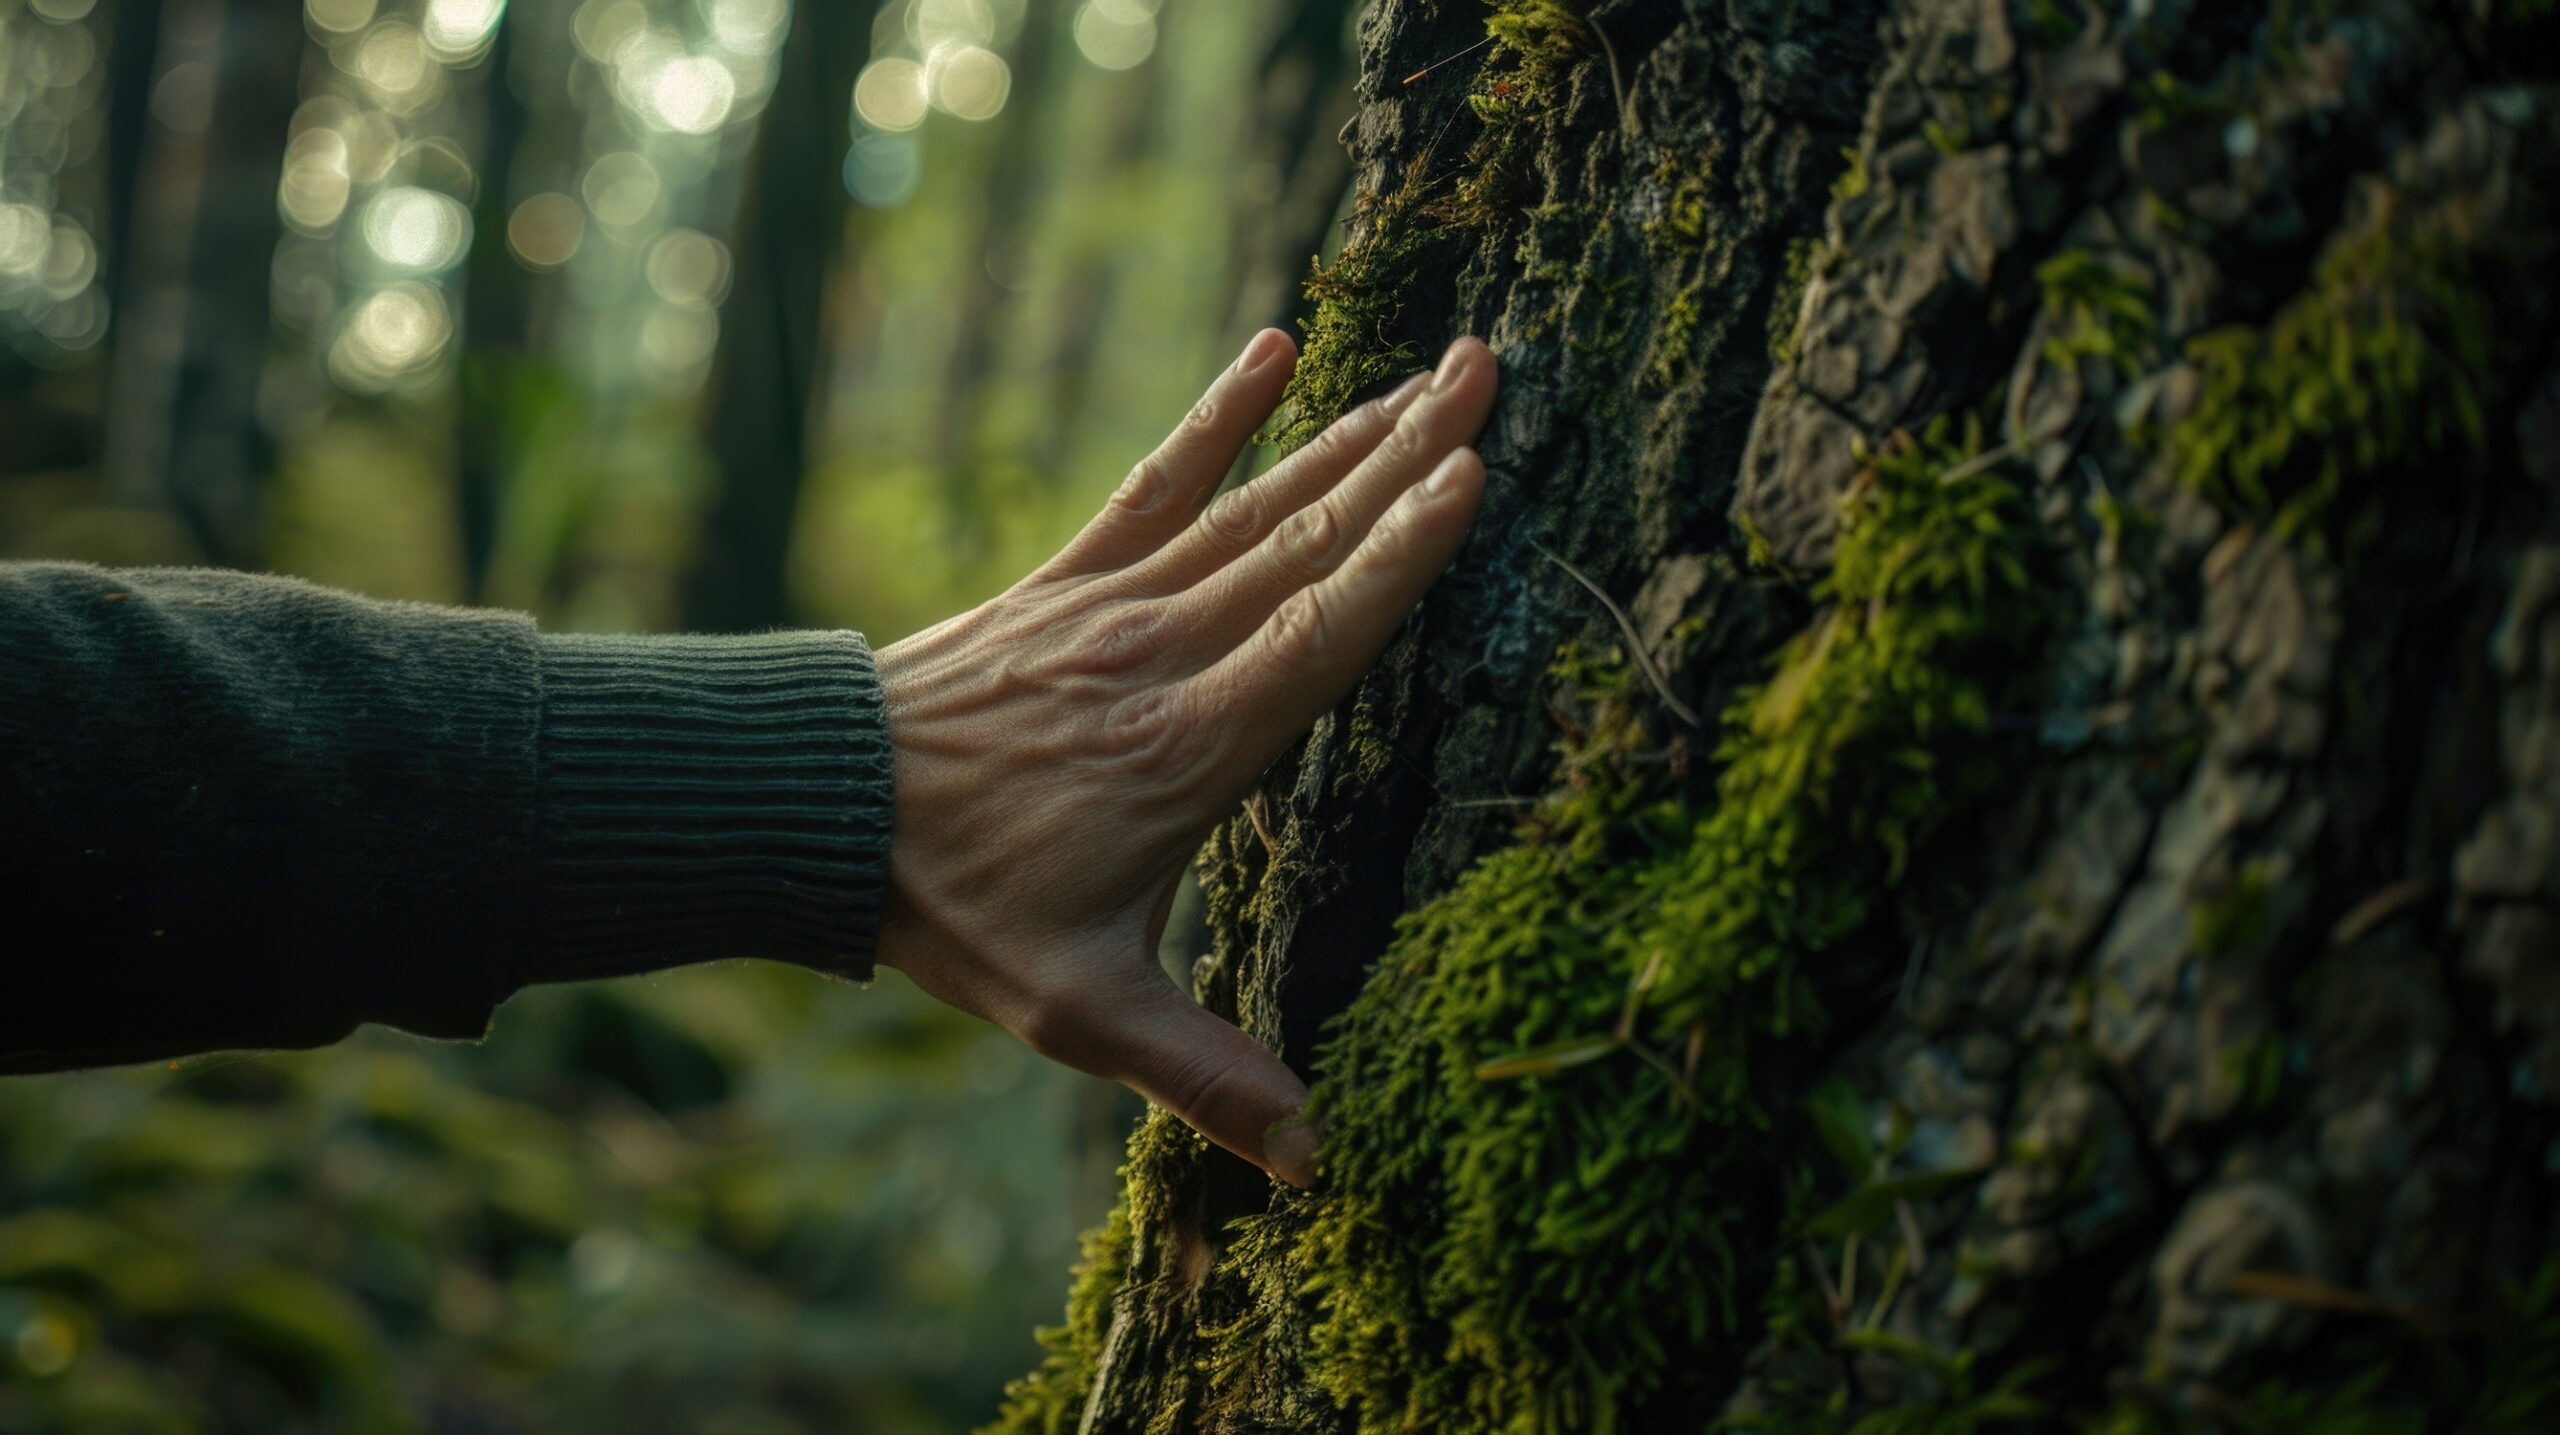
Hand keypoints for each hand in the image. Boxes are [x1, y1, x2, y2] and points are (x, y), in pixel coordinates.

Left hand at [872, 330, 1496, 1185]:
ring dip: (1347, 432)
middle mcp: (1168, 655)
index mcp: (1194, 748)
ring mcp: (1115, 605)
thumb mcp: (1080, 1011)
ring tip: (1431, 366)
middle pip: (1307, 541)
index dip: (1403, 555)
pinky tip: (1272, 347)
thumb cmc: (955, 909)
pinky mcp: (1068, 583)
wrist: (815, 814)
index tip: (1474, 473)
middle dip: (1407, 453)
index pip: (1321, 633)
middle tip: (1490, 371)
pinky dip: (1216, 418)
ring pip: (1252, 504)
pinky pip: (1156, 485)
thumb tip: (1319, 1165)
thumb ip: (1207, 1075)